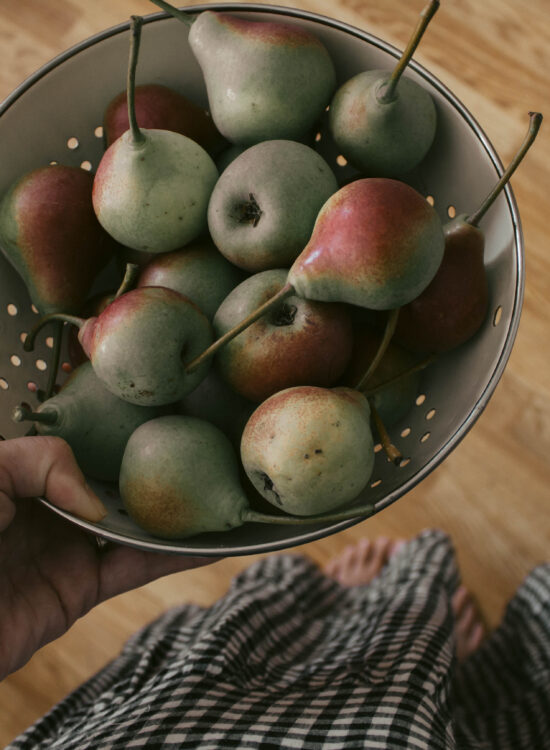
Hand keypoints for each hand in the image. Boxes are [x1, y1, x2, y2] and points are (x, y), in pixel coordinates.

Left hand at [0, 436, 217, 678]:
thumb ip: (42, 460)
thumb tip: (94, 500)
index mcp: (25, 477)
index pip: (81, 450)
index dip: (119, 437)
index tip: (162, 421)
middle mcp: (50, 511)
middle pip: (113, 487)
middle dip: (155, 473)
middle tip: (206, 457)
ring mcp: (66, 551)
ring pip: (131, 527)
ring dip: (175, 517)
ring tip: (221, 498)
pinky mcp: (78, 592)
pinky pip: (132, 569)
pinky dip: (172, 559)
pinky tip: (210, 545)